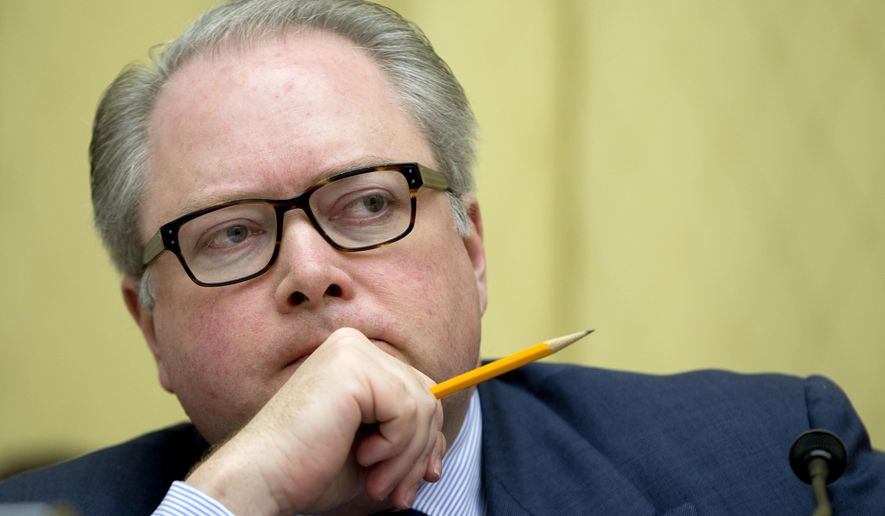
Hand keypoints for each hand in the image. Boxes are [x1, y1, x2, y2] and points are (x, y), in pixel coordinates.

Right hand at [184, 327, 445, 514]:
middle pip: (426, 395)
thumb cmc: (309, 469)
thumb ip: (407, 442)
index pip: (418, 390)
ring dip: (407, 457)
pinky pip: (407, 409)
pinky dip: (396, 446)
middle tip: (396, 492)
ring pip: (422, 405)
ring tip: (378, 484)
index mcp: (355, 358)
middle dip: (419, 452)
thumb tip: (440, 450)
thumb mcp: (374, 454)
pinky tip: (365, 457)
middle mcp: (354, 345)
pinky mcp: (353, 367)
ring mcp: (353, 351)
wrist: (264, 479)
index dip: (428, 437)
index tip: (422, 477)